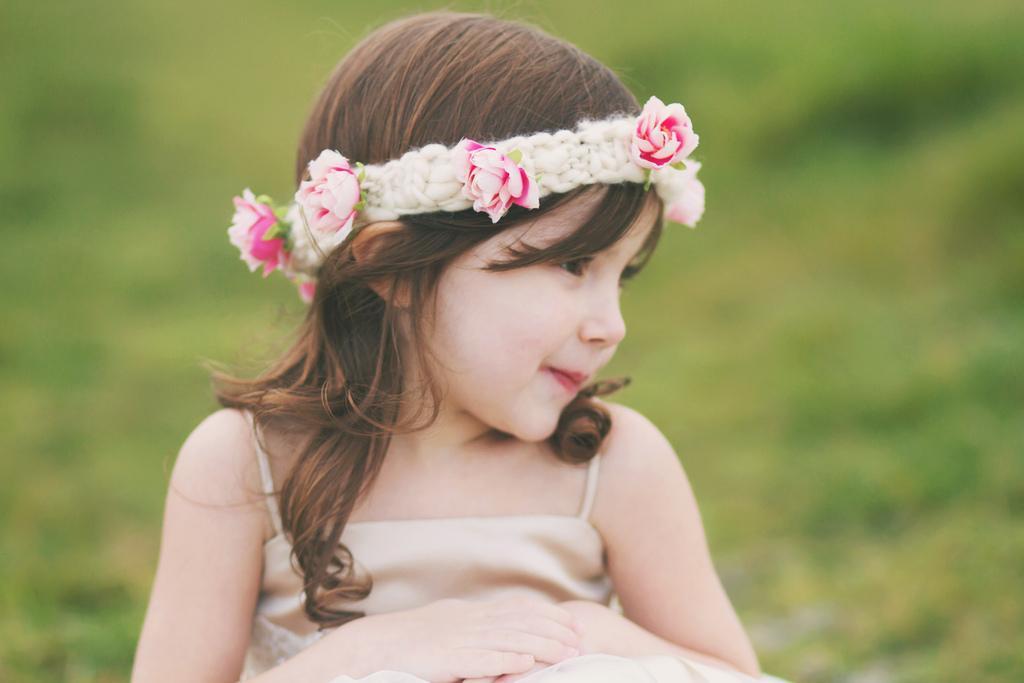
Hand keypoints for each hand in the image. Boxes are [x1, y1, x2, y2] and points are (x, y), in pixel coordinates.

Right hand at [349, 596, 583, 682]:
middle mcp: (471, 621)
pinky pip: (481, 660)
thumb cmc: (413, 637)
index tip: (573, 624)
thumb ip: (477, 624)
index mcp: (473, 613)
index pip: (520, 609)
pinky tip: (526, 665)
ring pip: (509, 641)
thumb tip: (503, 623)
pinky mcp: (448, 659)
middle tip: (580, 641)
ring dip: (540, 647)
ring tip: (566, 655)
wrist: (377, 644)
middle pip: (521, 623)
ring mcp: (460, 639)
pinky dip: (506, 661)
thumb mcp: (450, 623)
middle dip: (554, 631)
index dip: (549, 616)